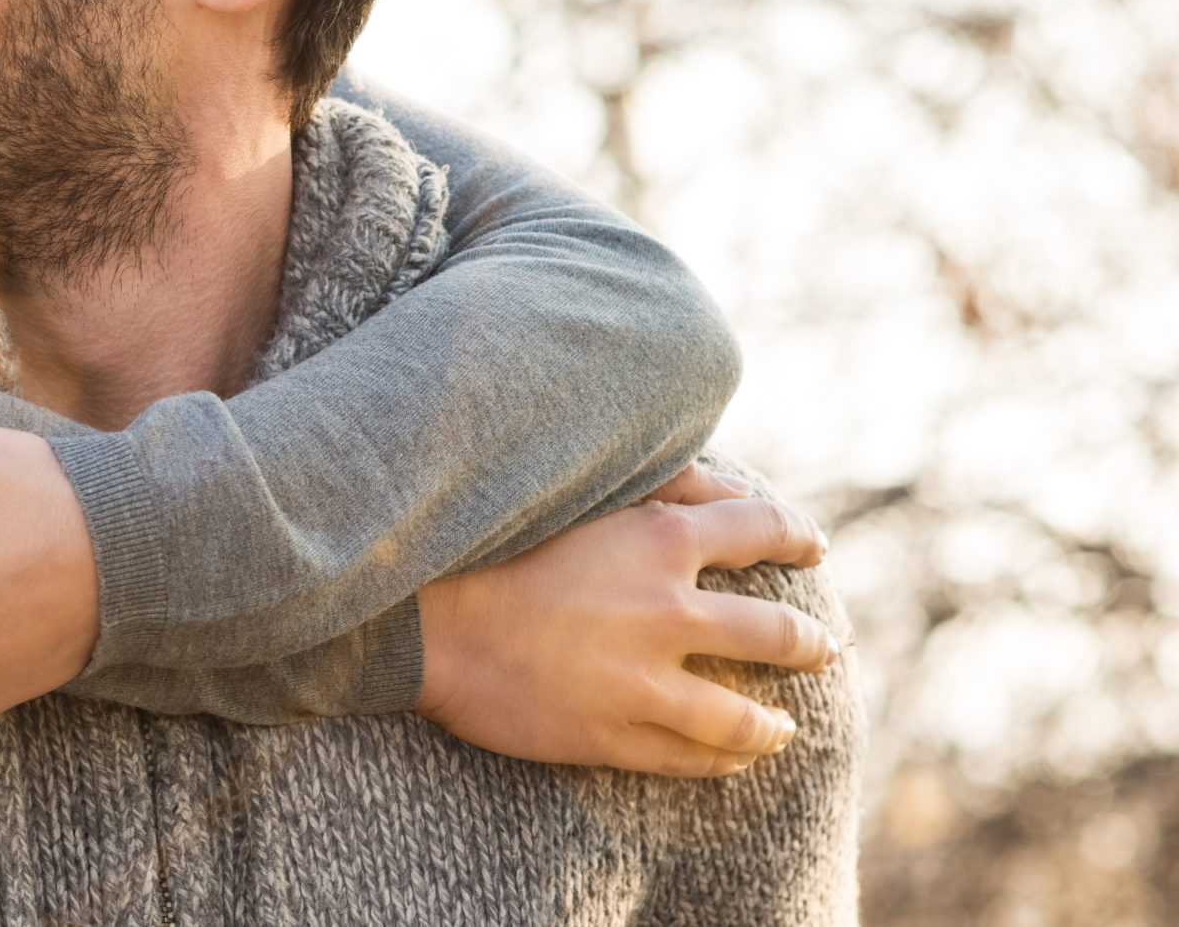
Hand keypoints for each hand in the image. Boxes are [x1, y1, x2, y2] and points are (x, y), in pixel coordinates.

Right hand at [414, 464, 840, 776]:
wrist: (423, 620)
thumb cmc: (492, 543)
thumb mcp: (580, 492)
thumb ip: (662, 483)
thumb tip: (731, 492)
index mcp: (660, 539)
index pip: (761, 531)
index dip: (796, 537)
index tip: (812, 547)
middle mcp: (667, 611)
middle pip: (776, 633)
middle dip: (810, 643)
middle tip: (822, 648)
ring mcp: (643, 681)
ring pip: (744, 717)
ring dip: (773, 724)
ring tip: (783, 727)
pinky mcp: (613, 735)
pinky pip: (691, 759)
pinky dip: (721, 761)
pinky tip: (729, 761)